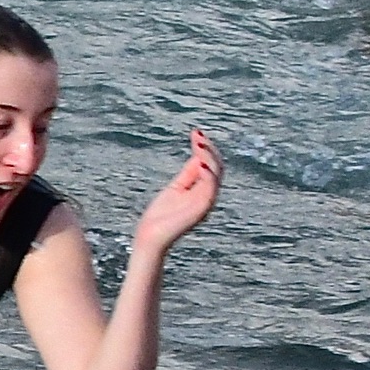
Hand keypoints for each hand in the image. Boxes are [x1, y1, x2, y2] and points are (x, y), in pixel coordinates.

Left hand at [134, 127, 221, 257]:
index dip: (206, 148)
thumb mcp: (176, 187)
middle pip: (218, 168)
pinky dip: (208, 174)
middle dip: (209, 149)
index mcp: (202, 190)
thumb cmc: (161, 216)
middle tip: (197, 135)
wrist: (151, 237)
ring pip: (216, 175)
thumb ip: (188, 173)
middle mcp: (207, 196)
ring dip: (209, 157)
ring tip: (198, 144)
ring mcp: (205, 203)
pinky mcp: (201, 209)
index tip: (196, 132)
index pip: (212, 165)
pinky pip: (210, 189)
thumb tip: (198, 155)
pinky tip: (200, 162)